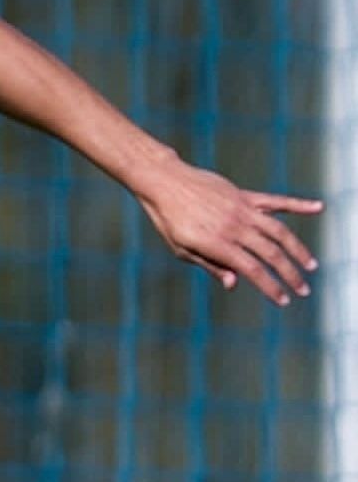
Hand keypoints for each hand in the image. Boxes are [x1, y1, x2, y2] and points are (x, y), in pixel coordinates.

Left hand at [135, 162, 321, 305]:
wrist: (163, 181)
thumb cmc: (168, 219)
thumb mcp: (181, 249)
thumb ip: (210, 265)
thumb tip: (235, 284)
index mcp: (216, 243)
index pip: (252, 270)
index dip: (270, 286)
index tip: (283, 300)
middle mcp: (233, 226)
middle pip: (270, 253)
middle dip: (290, 274)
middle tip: (303, 290)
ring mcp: (241, 209)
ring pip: (278, 231)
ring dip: (298, 249)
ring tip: (310, 265)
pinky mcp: (243, 195)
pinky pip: (275, 201)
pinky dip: (298, 204)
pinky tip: (317, 207)